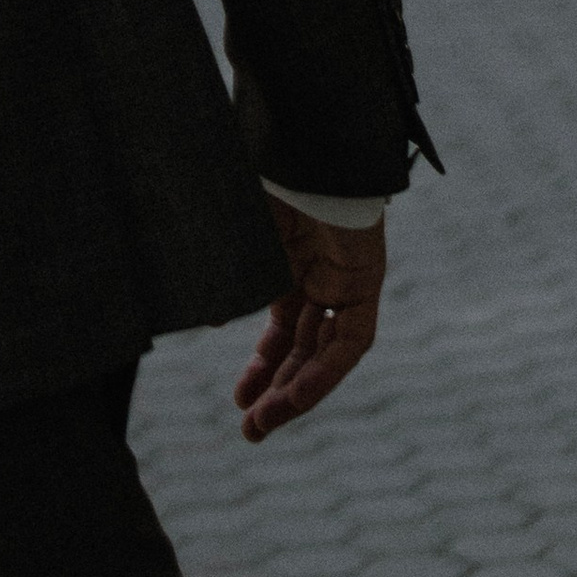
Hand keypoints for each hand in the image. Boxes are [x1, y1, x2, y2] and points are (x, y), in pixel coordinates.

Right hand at [234, 201, 385, 444]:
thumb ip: (222, 275)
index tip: (238, 401)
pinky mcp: (364, 281)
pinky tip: (296, 396)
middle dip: (277, 391)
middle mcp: (318, 277)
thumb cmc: (261, 179)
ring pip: (324, 352)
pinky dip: (325, 370)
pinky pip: (350, 340)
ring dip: (297, 391)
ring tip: (264, 424)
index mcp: (287, 264)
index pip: (281, 331)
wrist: (303, 146)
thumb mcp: (232, 237)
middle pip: (303, 350)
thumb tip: (212, 321)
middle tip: (251, 430)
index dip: (261, 368)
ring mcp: (343, 280)